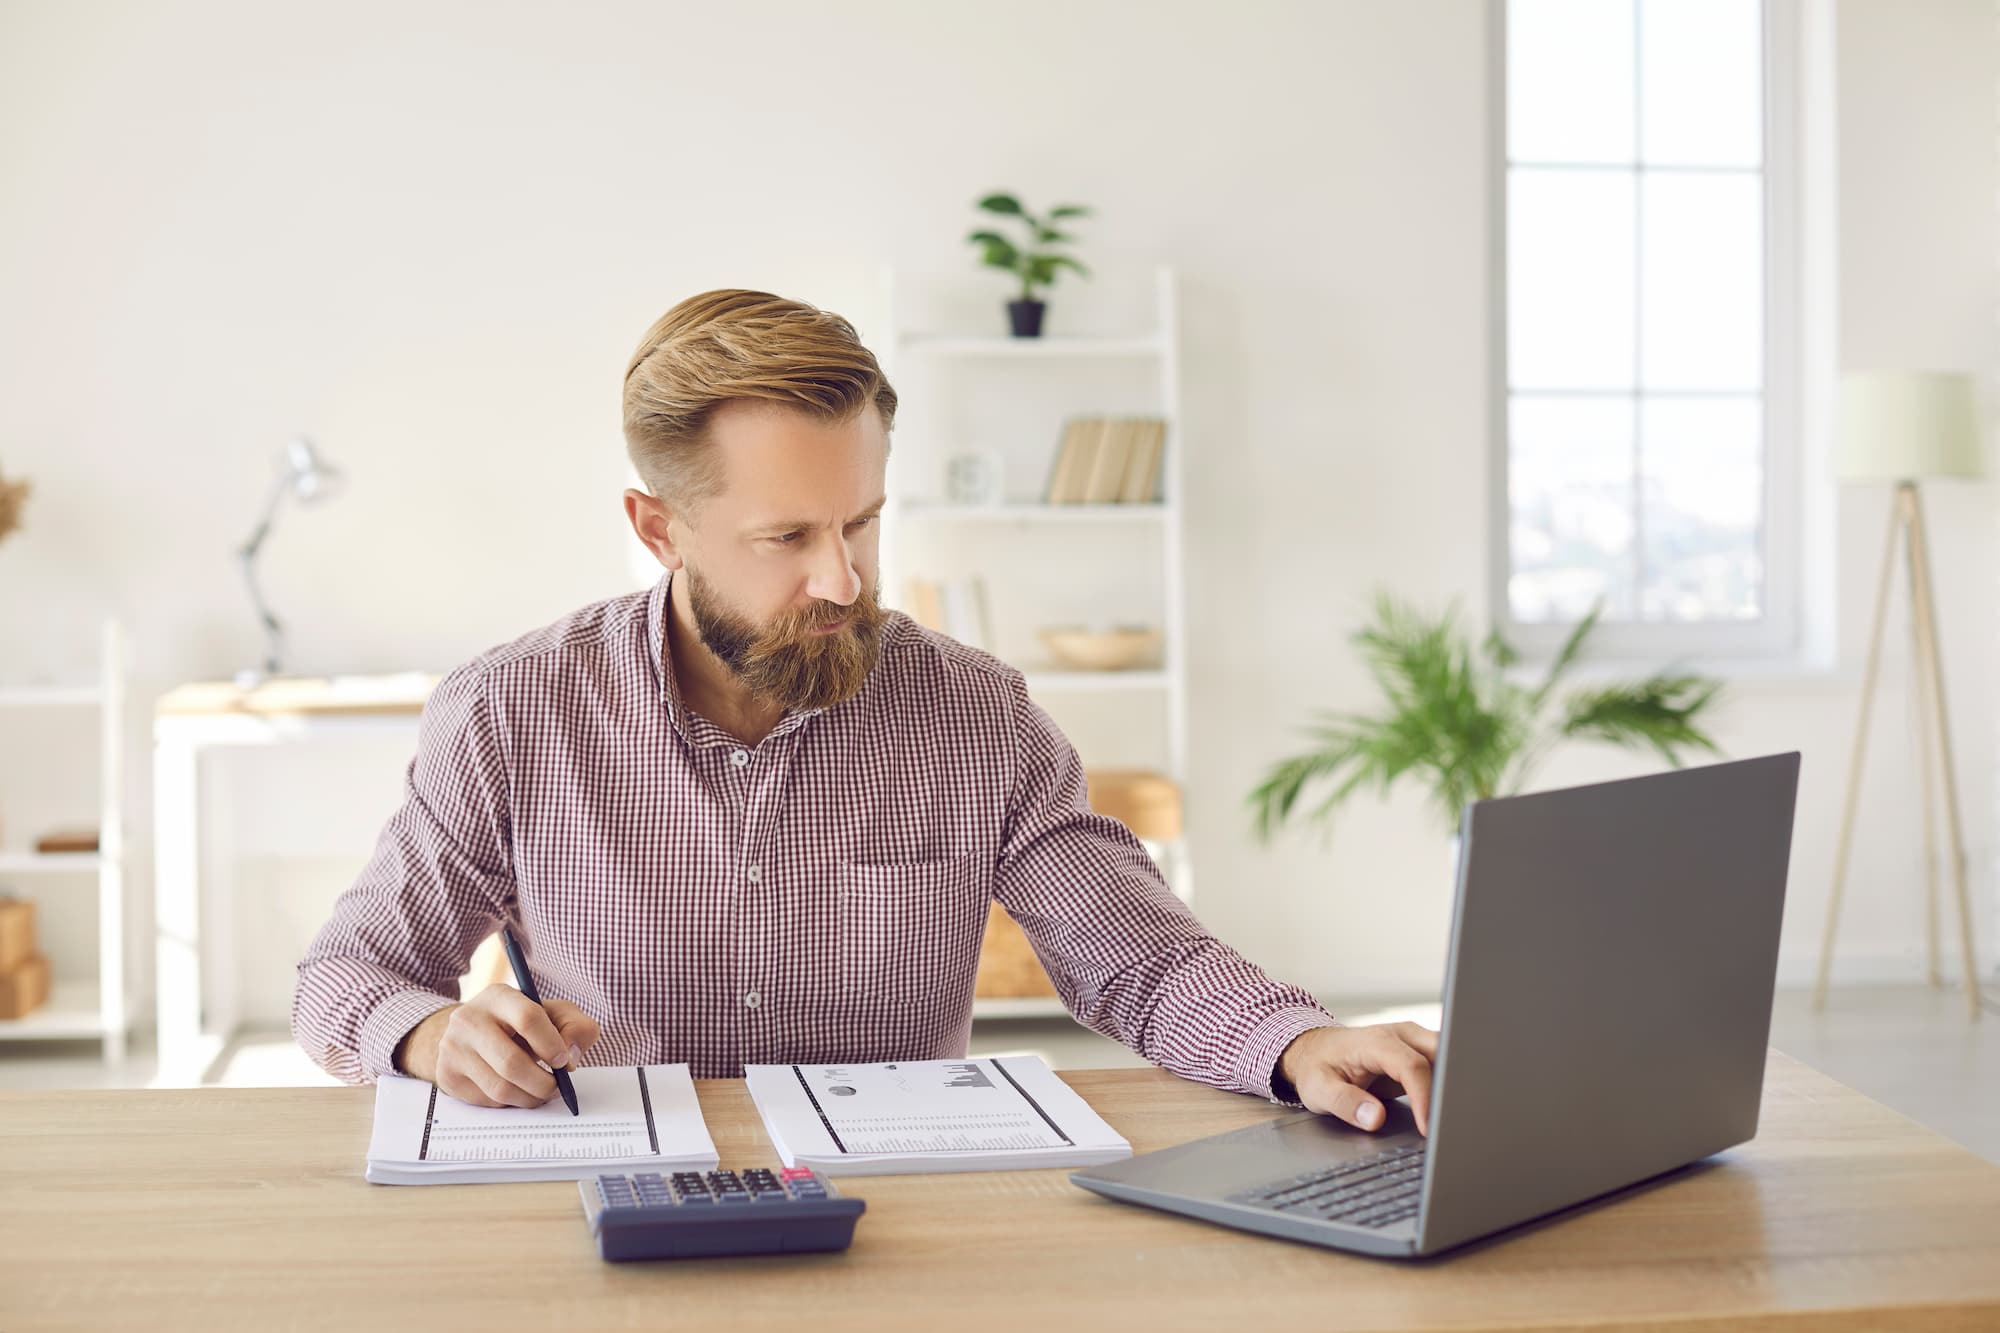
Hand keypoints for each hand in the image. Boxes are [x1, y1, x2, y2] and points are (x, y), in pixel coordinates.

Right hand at [394, 984, 601, 1107]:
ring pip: (500, 1088)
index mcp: (498, 996)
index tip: (563, 1061)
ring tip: (541, 1092)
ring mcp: (453, 1048)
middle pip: (511, 1062)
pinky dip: (509, 1103)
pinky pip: (486, 1101)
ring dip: (529, 1098)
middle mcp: (468, 1019)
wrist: (474, 1032)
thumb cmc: (523, 1023)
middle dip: (543, 1083)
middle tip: (556, 1088)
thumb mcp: (554, 1013)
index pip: (527, 1018)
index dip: (551, 1044)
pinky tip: (516, 1090)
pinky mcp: (447, 1075)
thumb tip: (569, 1059)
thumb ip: (576, 1027)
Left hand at [1277, 1022, 1437, 1135]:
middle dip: (1451, 1086)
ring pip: (1449, 1057)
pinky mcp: (1419, 1053)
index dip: (1425, 1098)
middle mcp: (1401, 1036)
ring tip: (1453, 1118)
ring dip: (1453, 1084)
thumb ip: (1345, 1103)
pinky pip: (1443, 1065)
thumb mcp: (1318, 1089)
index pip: (1412, 1066)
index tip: (1427, 1127)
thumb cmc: (1316, 1066)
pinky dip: (1449, 1085)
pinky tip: (1448, 1109)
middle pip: (1441, 1054)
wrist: (1315, 1050)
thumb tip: (1374, 1118)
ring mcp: (1413, 1042)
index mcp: (1377, 1042)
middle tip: (1451, 1122)